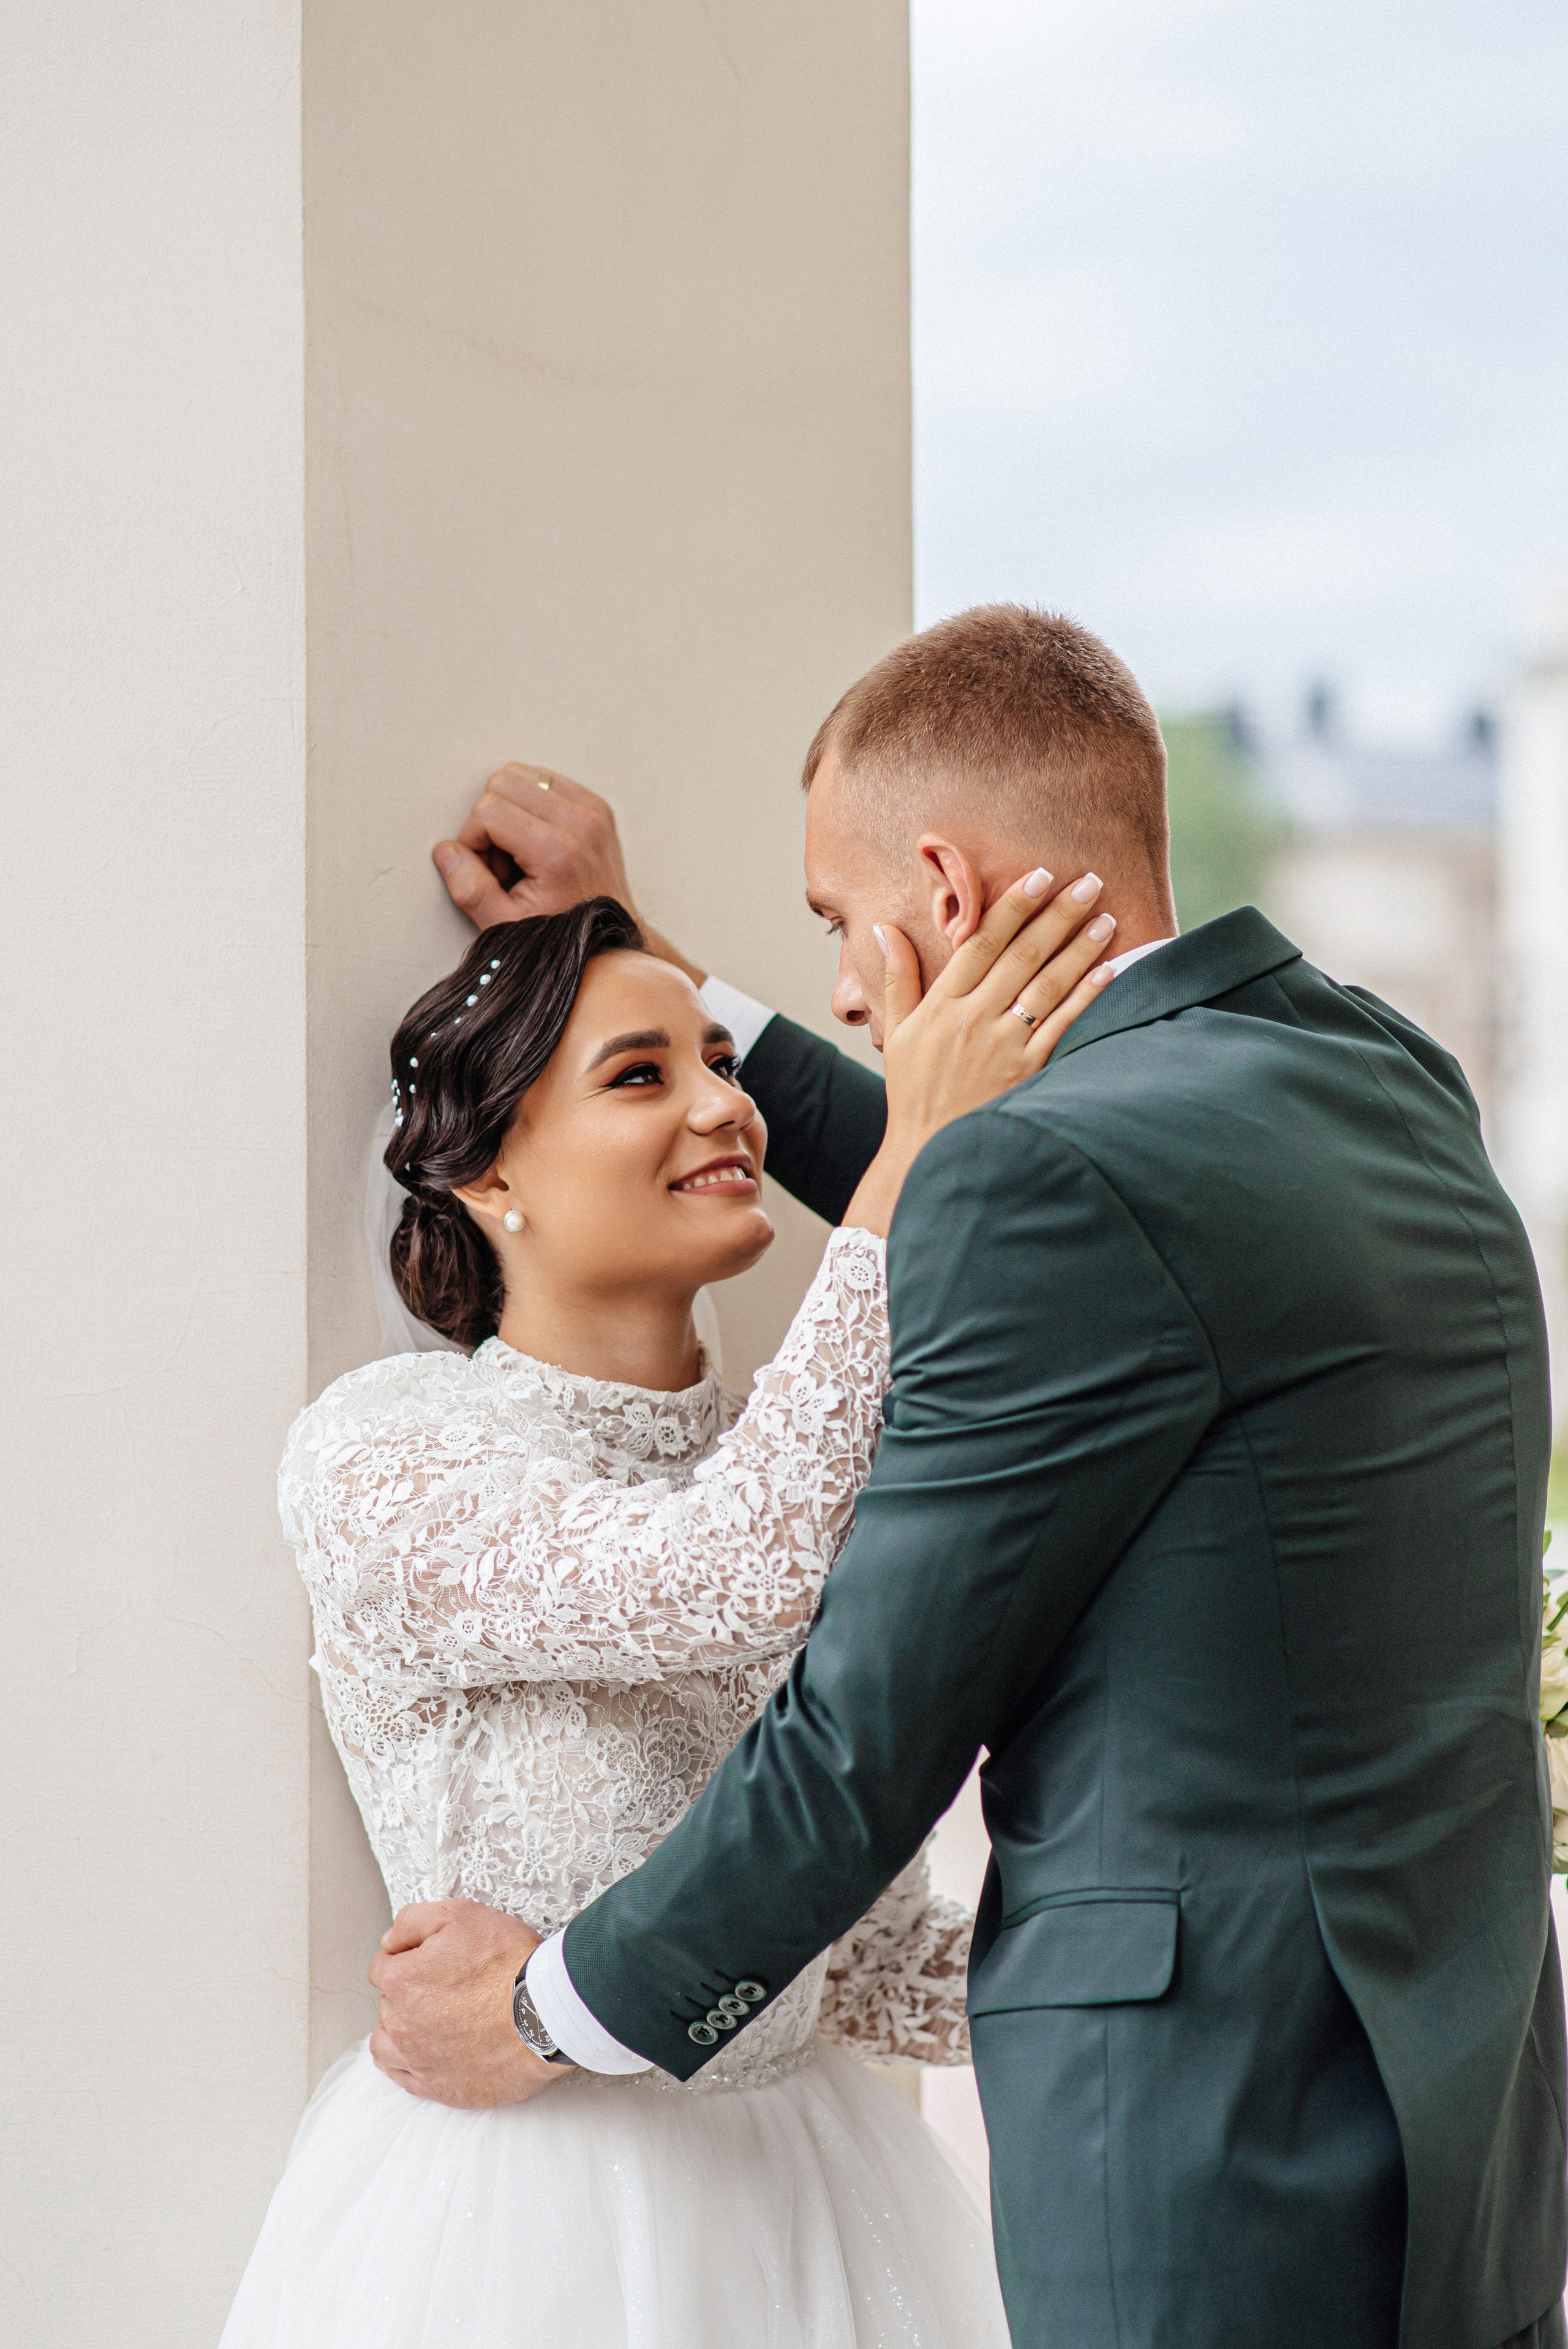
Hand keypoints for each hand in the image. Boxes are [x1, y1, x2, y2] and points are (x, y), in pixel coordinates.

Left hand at [367, 1899, 570, 2107]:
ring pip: (387, 2043)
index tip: (433, 1959)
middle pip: (389, 2004)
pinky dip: (409, 2064)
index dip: (408, 1958)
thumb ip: (412, 1922)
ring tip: (429, 2021)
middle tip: (446, 1986)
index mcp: (402, 1981)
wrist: (544, 2011)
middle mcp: (401, 2024)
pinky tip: (426, 2052)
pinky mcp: (440, 2088)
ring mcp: (419, 2060)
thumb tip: (389, 1940)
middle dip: (409, 1992)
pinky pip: (404, 2078)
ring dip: (400, 2029)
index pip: (383, 1966)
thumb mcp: (460, 1915)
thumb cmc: (507, 1961)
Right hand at [433, 763, 635, 928]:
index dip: (473, 840)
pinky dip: (531, 804)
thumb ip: (470, 890)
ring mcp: (593, 811)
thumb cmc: (560, 936)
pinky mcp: (597, 807)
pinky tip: (535, 841)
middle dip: (490, 819)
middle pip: (503, 782)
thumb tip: (445, 851)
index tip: (488, 872)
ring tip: (520, 852)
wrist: (608, 940)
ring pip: (523, 775)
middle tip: (503, 862)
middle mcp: (581, 823)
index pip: (488, 811)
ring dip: (510, 808)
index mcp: (558, 852)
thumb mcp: (505, 926)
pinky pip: (546, 780)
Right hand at [843, 870, 1117, 1234]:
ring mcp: (1001, 1046)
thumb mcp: (895, 1034)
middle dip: (1058, 914)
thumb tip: (884, 928)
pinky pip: (1062, 1026)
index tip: (1038, 875)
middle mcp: (972, 1020)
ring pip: (1047, 985)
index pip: (980, 942)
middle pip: (1021, 954)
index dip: (1012, 906)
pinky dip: (1086, 996)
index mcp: (940, 1005)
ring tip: (1106, 917)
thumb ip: (897, 978)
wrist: (929, 1154)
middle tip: (1089, 881)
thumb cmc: (913, 1093)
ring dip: (1080, 947)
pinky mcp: (1026, 1073)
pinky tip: (1107, 970)